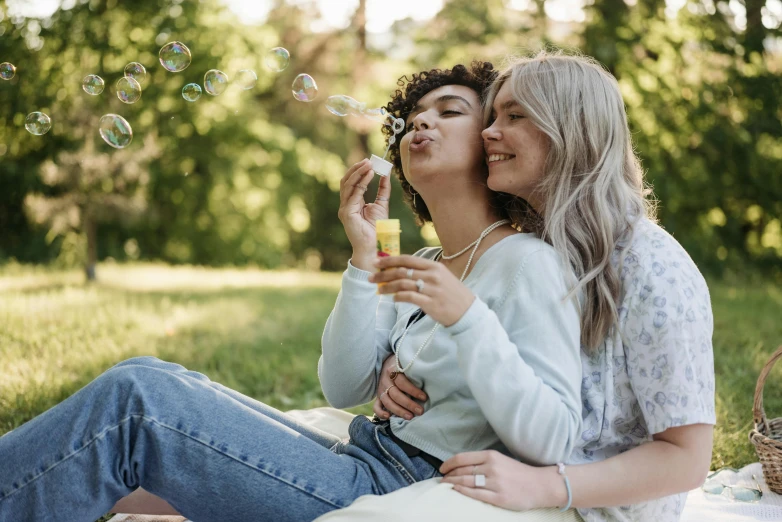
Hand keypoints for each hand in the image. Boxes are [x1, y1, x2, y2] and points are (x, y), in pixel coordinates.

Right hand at [337, 159, 390, 256]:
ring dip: (358, 172)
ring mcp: (344, 209)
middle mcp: (346, 205)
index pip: (351, 183)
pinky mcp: (346, 213)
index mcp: (352, 203)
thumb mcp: (382, 204)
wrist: (375, 245)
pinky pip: (353, 194)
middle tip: (368, 160)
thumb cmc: (377, 229)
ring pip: (347, 185)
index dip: (358, 171)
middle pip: (347, 181)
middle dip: (356, 169)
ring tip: (369, 164)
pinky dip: (361, 182)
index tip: (369, 162)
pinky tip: (370, 175)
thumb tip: (385, 174)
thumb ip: (383, 190)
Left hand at [368, 255, 474, 326]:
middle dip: (383, 274)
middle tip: (371, 278)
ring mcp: (431, 289)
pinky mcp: (430, 303)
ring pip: (402, 284)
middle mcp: (432, 276)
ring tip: (378, 290)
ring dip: (387, 287)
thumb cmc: (452, 294)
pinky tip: (393, 299)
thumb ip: (424, 272)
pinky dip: (398, 297)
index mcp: (434, 266)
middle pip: (402, 271)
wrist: (468, 311)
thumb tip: (402, 269)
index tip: (376, 263)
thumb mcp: (441, 276)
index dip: (390, 260)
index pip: (407, 259)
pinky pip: (409, 297)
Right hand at [373, 355, 426, 420]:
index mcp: (392, 370)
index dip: (413, 391)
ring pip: (387, 402)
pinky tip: (388, 417)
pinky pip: (376, 406)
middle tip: (420, 411)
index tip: (424, 397)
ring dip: (398, 411)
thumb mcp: (407, 362)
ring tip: (410, 417)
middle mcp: (385, 380)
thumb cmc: (402, 364)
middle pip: (396, 394)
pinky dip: (380, 413)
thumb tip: (429, 381)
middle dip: (408, 404)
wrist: (387, 361)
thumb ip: (413, 370)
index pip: (402, 382)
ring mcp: (380, 389)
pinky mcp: (378, 396)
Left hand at [440, 451, 565, 510]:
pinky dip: (463, 492)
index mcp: (491, 456)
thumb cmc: (518, 472)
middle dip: (448, 475)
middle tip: (441, 479)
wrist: (540, 485)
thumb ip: (482, 461)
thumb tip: (461, 466)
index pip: (462, 458)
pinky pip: (476, 494)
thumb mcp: (500, 460)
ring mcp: (495, 483)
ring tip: (445, 485)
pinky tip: (456, 491)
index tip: (442, 468)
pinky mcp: (499, 498)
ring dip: (453, 483)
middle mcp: (492, 468)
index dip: (448, 463)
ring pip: (466, 482)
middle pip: (462, 471)